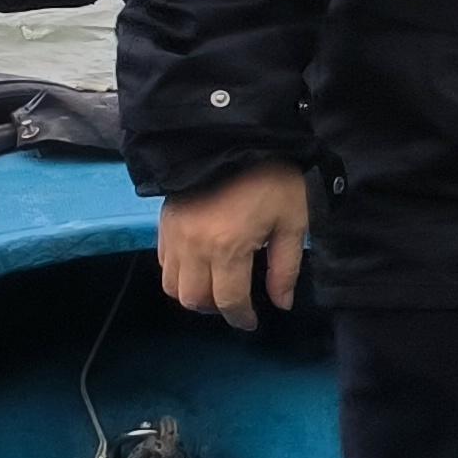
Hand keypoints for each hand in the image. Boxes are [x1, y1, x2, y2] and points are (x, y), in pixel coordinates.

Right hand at [158, 160, 308, 333]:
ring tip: (217, 286)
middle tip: (237, 302)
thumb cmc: (273, 178)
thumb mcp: (293, 221)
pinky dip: (179, 274)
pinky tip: (201, 266)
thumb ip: (285, 267)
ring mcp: (174, 234)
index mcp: (228, 247)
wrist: (235, 135)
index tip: (252, 322)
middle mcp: (194, 246)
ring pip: (172, 286)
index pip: (228, 300)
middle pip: (194, 299)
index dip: (241, 318)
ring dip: (194, 294)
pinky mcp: (164, 222)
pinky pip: (163, 263)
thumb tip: (281, 304)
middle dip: (217, 308)